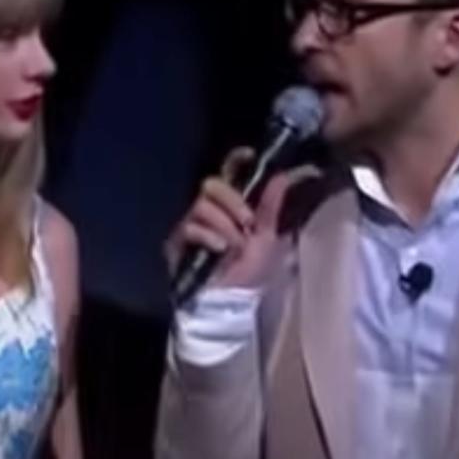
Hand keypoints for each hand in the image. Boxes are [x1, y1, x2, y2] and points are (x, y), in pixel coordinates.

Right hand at [165, 147, 305, 290]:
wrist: (228, 304)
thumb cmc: (248, 274)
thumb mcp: (267, 240)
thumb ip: (270, 208)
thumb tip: (282, 175)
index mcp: (231, 206)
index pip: (228, 173)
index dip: (236, 159)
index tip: (249, 155)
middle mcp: (208, 209)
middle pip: (211, 183)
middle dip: (232, 201)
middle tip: (248, 223)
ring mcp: (190, 224)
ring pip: (201, 204)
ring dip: (224, 225)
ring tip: (234, 246)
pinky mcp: (176, 241)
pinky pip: (190, 226)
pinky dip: (208, 236)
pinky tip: (219, 250)